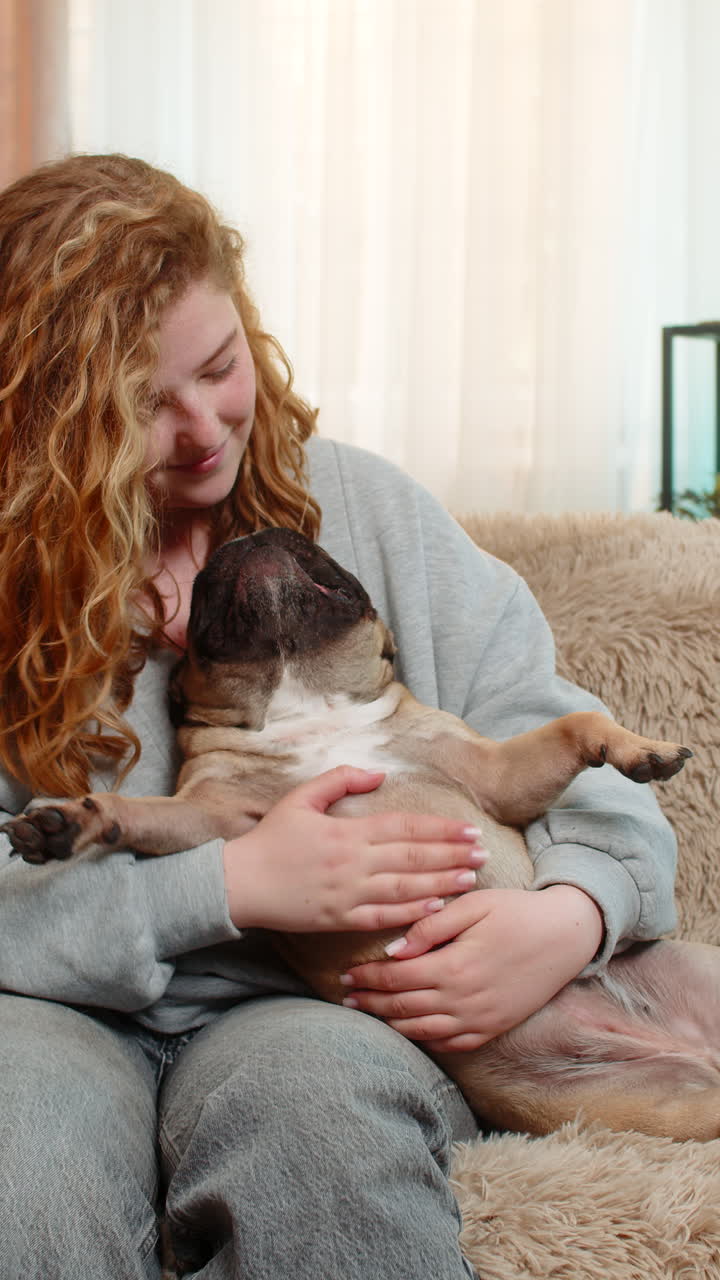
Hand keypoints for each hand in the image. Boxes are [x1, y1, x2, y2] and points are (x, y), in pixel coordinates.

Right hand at [222, 765, 486, 931]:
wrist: (239, 883)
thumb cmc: (270, 838)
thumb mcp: (301, 797)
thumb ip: (341, 780)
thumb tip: (380, 774)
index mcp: (347, 831)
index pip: (404, 827)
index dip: (439, 829)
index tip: (467, 829)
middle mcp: (353, 862)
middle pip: (413, 857)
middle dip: (451, 854)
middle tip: (482, 853)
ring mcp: (348, 893)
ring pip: (405, 888)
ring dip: (442, 882)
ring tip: (471, 878)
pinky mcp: (339, 919)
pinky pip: (383, 917)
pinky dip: (411, 913)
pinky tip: (436, 908)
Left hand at [340, 885, 602, 1050]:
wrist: (567, 935)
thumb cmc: (517, 911)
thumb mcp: (473, 904)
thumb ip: (431, 926)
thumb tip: (393, 950)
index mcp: (454, 967)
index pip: (396, 978)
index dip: (367, 979)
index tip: (346, 975)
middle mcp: (464, 1001)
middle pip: (403, 1008)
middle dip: (370, 1003)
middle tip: (346, 998)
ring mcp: (480, 1019)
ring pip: (422, 1031)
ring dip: (391, 1025)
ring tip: (368, 1015)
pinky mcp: (494, 1027)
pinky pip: (451, 1043)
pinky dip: (425, 1040)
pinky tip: (410, 1030)